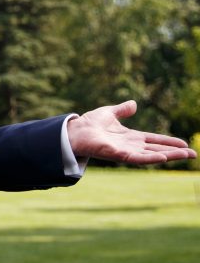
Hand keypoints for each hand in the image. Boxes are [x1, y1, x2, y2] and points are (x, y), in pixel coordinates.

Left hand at [67, 100, 196, 163]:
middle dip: (175, 152)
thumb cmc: (89, 124)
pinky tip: (164, 157)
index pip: (154, 140)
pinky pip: (138, 158)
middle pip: (157, 150)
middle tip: (194, 154)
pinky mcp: (119, 155)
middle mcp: (130, 146)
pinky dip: (151, 158)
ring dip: (170, 156)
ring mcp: (126, 152)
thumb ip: (122, 110)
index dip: (168, 142)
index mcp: (130, 137)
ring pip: (152, 155)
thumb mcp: (110, 113)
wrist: (74, 131)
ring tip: (187, 155)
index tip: (184, 144)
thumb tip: (134, 104)